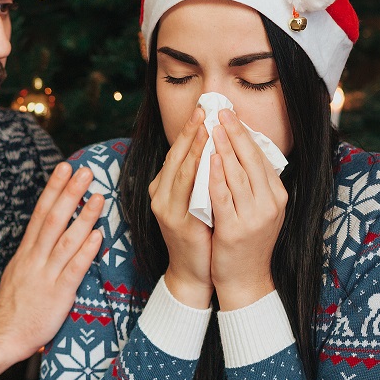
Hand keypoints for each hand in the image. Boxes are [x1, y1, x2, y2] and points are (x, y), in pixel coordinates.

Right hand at [0, 162, 103, 379]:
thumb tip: (51, 238)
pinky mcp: (58, 294)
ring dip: (83, 217)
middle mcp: (35, 258)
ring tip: (98, 197)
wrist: (2, 336)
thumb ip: (35, 255)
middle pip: (53, 219)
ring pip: (66, 240)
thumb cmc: (14, 308)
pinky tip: (97, 235)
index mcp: (26, 252)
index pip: (40, 213)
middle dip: (70, 193)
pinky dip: (86, 251)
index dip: (53, 189)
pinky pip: (73, 269)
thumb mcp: (19, 273)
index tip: (64, 168)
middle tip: (85, 170)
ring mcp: (46, 275)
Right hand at [148, 108, 212, 308]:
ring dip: (193, 147)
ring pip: (180, 171)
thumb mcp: (197, 200)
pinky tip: (209, 160)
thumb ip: (201, 177)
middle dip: (189, 131)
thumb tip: (219, 147)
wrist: (194, 271)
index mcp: (164, 187)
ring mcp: (166, 209)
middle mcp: (160, 195)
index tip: (202, 108)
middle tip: (202, 108)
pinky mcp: (178, 223)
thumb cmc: (201, 233)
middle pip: (175, 156)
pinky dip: (198, 174)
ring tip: (205, 127)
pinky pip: (188, 193)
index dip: (188, 130)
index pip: (176, 152)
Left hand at [207, 109, 286, 309]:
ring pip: (238, 175)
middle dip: (235, 133)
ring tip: (212, 126)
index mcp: (277, 196)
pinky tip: (209, 159)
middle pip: (252, 160)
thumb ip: (254, 183)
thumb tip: (245, 150)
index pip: (261, 157)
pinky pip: (224, 197)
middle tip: (221, 111)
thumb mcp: (259, 209)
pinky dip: (217, 176)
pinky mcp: (235, 230)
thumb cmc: (248, 241)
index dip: (246, 134)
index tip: (231, 114)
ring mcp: (254, 217)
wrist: (245, 280)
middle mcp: (270, 204)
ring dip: (224, 148)